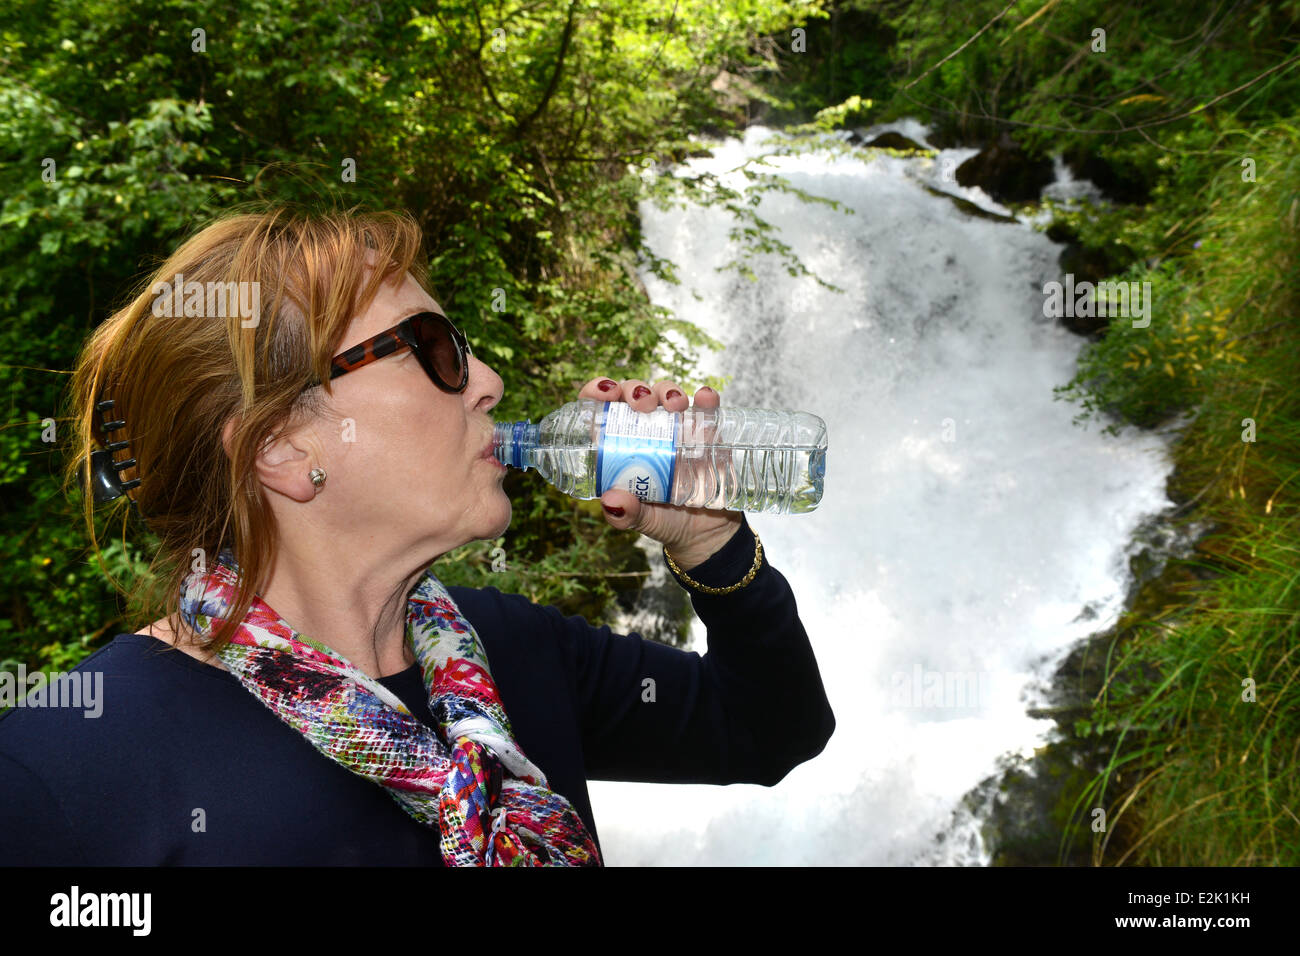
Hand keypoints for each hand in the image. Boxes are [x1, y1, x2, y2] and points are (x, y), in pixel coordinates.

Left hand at [578, 376, 742, 569]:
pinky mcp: (706, 432)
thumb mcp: (645, 521)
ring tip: (675, 405)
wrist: (707, 533)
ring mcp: (677, 428)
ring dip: (668, 390)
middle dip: (635, 389)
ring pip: (667, 394)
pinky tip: (705, 398)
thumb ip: (628, 515)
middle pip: (634, 394)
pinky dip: (706, 398)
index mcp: (621, 446)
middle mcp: (647, 431)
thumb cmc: (666, 521)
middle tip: (642, 404)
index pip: (602, 409)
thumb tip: (611, 501)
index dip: (598, 392)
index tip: (606, 394)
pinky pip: (706, 409)